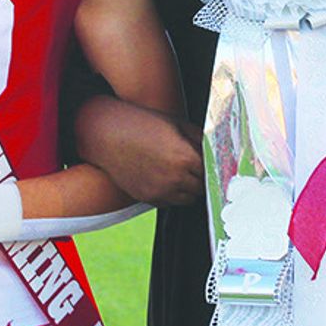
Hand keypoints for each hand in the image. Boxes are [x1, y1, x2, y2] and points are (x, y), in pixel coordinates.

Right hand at [74, 96, 203, 206]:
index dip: (213, 166)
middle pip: (202, 188)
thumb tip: (215, 150)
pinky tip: (167, 177)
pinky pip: (170, 203)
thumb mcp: (177, 123)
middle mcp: (175, 178)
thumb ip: (199, 139)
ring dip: (189, 188)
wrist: (109, 134)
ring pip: (188, 199)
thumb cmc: (143, 124)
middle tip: (198, 167)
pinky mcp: (148, 198)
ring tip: (182, 172)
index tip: (214, 163)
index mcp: (186, 157)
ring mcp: (161, 191)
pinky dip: (173, 194)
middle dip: (202, 178)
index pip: (212, 171)